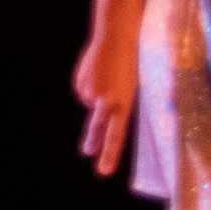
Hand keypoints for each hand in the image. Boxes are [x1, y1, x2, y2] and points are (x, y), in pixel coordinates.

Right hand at [73, 28, 138, 175]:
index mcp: (123, 104)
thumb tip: (94, 109)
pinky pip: (85, 92)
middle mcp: (105, 102)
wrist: (116, 39)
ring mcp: (90, 94)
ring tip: (109, 76)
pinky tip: (98, 71)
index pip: (116, 135)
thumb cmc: (131, 64)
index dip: (110, 153)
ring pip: (91, 103)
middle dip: (94, 142)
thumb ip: (117, 103)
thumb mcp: (130, 88)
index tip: (104, 171)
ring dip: (99, 94)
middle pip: (98, 128)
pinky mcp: (79, 85)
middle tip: (91, 159)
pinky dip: (91, 85)